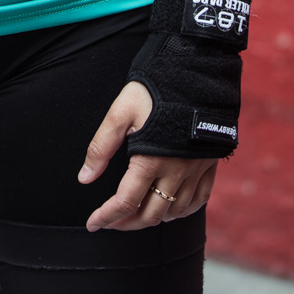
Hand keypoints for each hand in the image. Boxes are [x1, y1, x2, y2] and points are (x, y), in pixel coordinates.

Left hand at [79, 80, 217, 230]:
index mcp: (151, 160)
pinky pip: (199, 200)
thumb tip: (84, 178)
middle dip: (127, 224)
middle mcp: (176, 171)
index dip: (107, 217)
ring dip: (153, 219)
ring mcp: (196, 169)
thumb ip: (102, 146)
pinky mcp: (209, 163)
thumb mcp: (121, 111)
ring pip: (175, 212)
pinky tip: (171, 208)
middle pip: (151, 215)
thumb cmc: (154, 88)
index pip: (126, 202)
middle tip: (110, 221)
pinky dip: (182, 211)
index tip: (92, 223)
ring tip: (135, 215)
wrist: (197, 70)